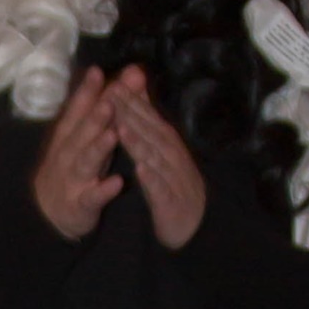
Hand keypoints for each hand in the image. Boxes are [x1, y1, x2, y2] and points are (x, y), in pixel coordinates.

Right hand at [31, 66, 122, 240]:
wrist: (48, 215)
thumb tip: (131, 72)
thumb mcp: (88, 136)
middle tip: (109, 100)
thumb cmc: (74, 167)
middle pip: (80, 133)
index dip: (86, 93)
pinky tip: (117, 182)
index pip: (76, 111)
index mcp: (69, 136)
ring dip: (98, 148)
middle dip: (94, 117)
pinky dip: (103, 190)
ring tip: (112, 135)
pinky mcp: (80, 204)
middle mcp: (67, 154)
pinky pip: (92, 197)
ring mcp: (72, 179)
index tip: (97, 72)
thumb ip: (106, 105)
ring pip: (85, 162)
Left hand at [106, 67, 207, 247]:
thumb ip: (147, 125)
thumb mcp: (159, 151)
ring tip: (122, 129)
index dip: (132, 101)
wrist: (194, 225)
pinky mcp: (172, 203)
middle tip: (113, 95)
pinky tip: (140, 170)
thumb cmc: (171, 184)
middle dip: (132, 114)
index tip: (113, 83)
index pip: (148, 118)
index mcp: (166, 144)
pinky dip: (152, 179)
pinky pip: (161, 190)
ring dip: (139, 143)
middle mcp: (172, 157)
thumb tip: (137, 94)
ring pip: (155, 158)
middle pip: (150, 132)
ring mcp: (173, 179)